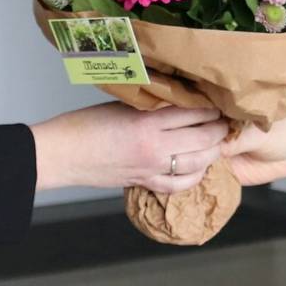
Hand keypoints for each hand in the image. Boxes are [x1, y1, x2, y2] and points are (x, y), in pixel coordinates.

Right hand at [29, 103, 227, 192]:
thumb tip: (177, 102)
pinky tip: (199, 167)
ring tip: (217, 143)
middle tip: (225, 122)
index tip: (219, 103)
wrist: (61, 154)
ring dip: (212, 153)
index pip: (194, 113)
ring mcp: (152, 169)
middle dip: (219, 130)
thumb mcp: (121, 106)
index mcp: (148, 123)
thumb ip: (151, 106)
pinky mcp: (144, 183)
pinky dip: (194, 176)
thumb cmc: (83, 125)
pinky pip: (180, 184)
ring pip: (198, 164)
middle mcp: (155, 148)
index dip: (211, 109)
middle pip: (203, 140)